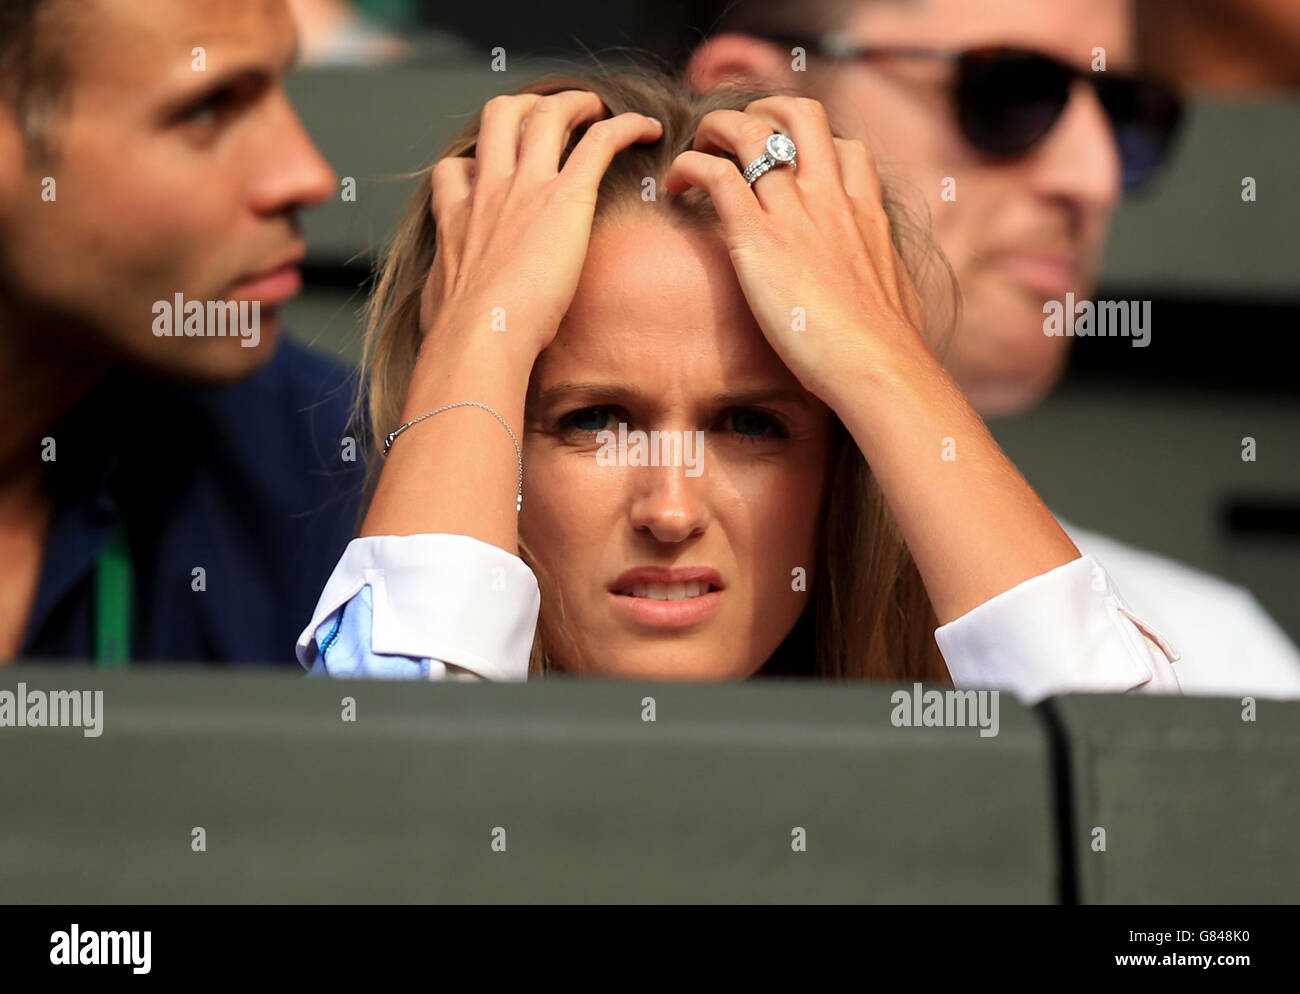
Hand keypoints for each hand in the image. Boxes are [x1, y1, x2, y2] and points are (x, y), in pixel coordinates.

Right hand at [421, 91, 662, 359]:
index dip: (476, 165)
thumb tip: (448, 321)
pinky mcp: (565, 197)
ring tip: (600, 111)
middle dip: (529, 106)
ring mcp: (526, 187)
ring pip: (548, 113)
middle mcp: (489, 190)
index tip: (497, 177)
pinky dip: (626, 126)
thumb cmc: (460, 339)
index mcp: (457, 218)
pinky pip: (600, 140)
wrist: (481, 336)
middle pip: (500, 116)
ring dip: (577, 104)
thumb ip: (447, 299)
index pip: (457, 170)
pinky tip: (647, 129)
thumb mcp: (437, 309)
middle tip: (555, 118)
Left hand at [663, 96, 931, 404]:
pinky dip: (687, 166)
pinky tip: (675, 186)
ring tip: (697, 152)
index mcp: (865, 213)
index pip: (844, 147)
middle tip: (737, 139)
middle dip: (763, 110)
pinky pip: (715, 174)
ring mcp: (794, 213)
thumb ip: (886, 280)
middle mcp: (830, 198)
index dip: (811, 145)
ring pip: (750, 130)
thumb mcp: (901, 299)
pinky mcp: (757, 238)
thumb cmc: (890, 350)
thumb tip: (893, 297)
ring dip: (715, 129)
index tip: (785, 166)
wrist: (878, 367)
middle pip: (801, 113)